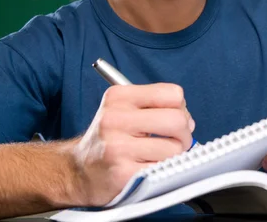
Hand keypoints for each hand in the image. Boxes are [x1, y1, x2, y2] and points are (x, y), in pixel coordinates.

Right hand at [70, 83, 194, 205]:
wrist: (78, 171)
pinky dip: (162, 171)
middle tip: (175, 141)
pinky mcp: (122, 174)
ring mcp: (117, 147)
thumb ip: (156, 106)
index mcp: (119, 97)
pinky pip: (162, 169)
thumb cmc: (109, 140)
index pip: (172, 93)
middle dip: (184, 134)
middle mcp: (115, 119)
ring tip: (157, 156)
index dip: (180, 108)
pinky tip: (148, 168)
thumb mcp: (124, 110)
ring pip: (174, 148)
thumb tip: (188, 120)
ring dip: (173, 156)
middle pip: (177, 120)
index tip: (173, 119)